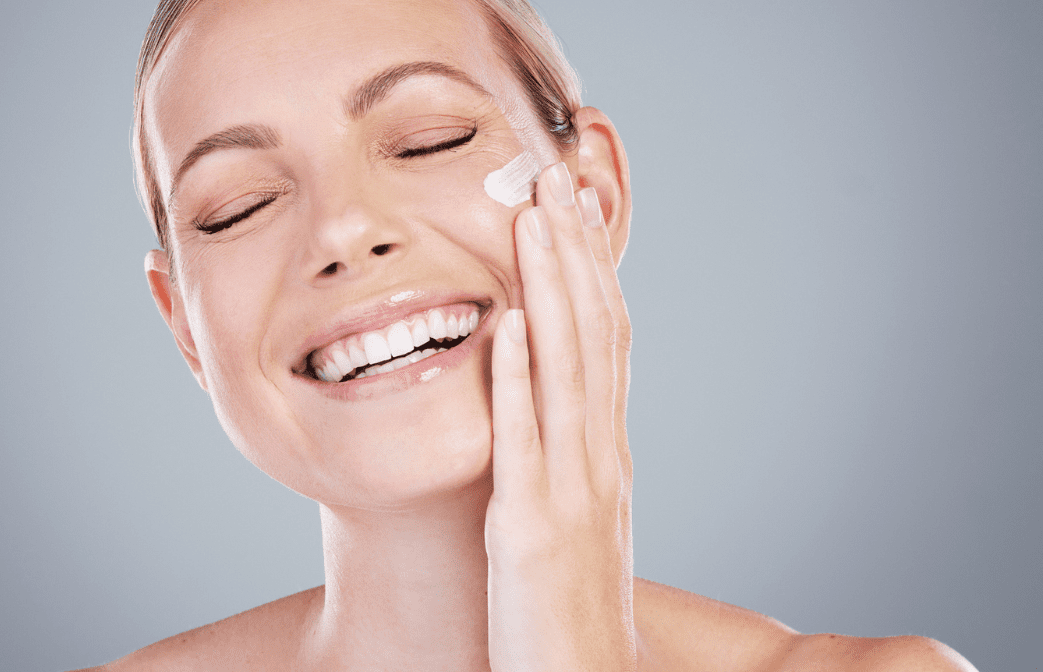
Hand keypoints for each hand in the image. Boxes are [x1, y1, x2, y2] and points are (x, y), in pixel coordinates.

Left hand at [485, 161, 634, 670]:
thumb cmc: (572, 606)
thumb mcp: (581, 517)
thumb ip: (570, 454)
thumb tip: (549, 392)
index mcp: (608, 456)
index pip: (608, 343)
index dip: (593, 271)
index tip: (573, 210)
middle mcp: (600, 462)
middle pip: (594, 337)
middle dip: (572, 255)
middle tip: (551, 180)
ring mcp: (571, 492)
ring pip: (568, 372)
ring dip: (553, 290)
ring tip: (533, 223)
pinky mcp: (531, 530)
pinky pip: (526, 443)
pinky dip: (520, 379)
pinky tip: (510, 325)